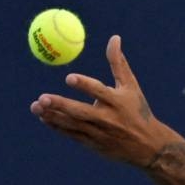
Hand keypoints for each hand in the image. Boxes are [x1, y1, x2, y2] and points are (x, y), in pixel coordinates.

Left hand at [30, 35, 176, 166]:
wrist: (149, 146)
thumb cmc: (138, 110)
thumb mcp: (131, 87)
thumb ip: (119, 63)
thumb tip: (114, 37)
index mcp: (118, 102)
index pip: (100, 92)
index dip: (85, 85)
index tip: (69, 78)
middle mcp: (108, 119)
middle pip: (81, 112)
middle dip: (61, 105)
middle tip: (42, 98)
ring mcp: (100, 134)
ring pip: (73, 125)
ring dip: (53, 116)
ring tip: (35, 106)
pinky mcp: (94, 145)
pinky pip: (73, 135)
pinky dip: (58, 126)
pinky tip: (44, 118)